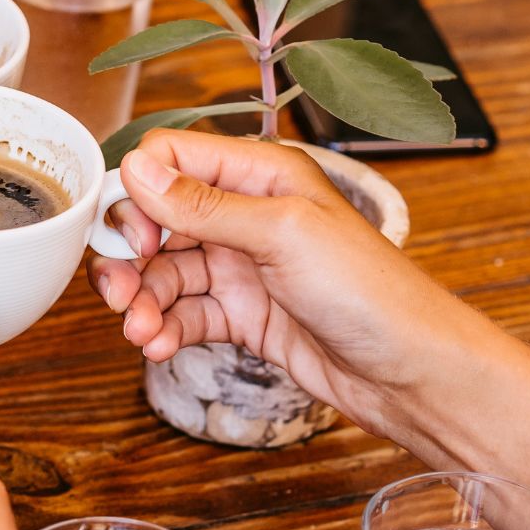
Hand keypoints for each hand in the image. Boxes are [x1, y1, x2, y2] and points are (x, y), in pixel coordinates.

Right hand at [88, 130, 494, 442]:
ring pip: (165, 273)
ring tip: (141, 333)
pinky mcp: (243, 313)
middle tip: (120, 294)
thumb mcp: (281, 234)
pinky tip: (159, 347)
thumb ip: (203, 204)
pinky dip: (165, 329)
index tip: (137, 237)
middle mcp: (247, 214)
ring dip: (144, 302)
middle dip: (129, 258)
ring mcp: (243, 266)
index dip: (140, 194)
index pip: (171, 158)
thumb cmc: (370, 291)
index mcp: (260, 174)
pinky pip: (185, 314)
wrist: (409, 372)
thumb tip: (138, 168)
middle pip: (156, 220)